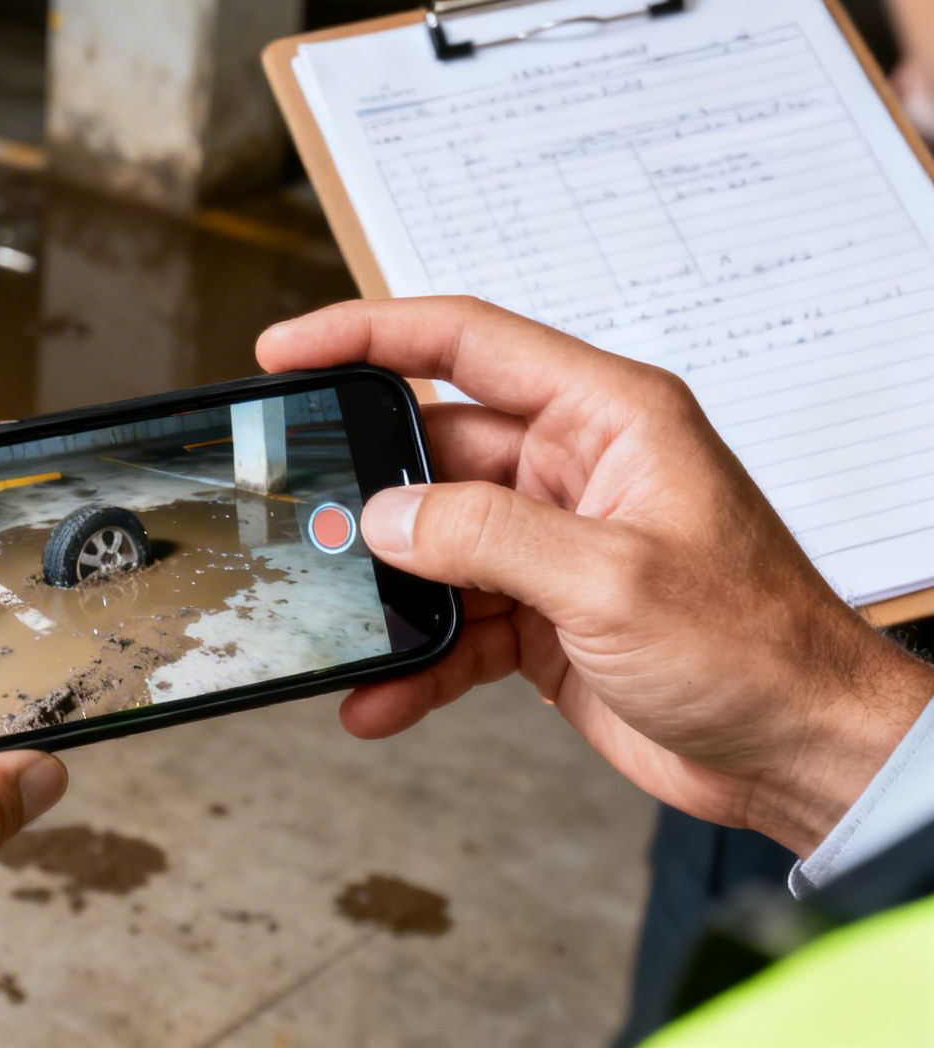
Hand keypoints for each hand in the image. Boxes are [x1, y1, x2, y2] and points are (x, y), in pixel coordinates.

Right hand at [257, 297, 933, 855]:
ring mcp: (554, 544)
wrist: (801, 755)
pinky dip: (414, 661)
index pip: (466, 342)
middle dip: (364, 494)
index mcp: (608, 418)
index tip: (287, 349)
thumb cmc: (757, 649)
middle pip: (433, 453)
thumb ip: (488, 537)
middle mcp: (575, 469)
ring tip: (337, 628)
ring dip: (386, 595)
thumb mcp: (612, 580)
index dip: (367, 334)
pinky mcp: (542, 615)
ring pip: (432, 546)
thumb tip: (385, 518)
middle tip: (298, 520)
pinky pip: (453, 623)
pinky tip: (379, 696)